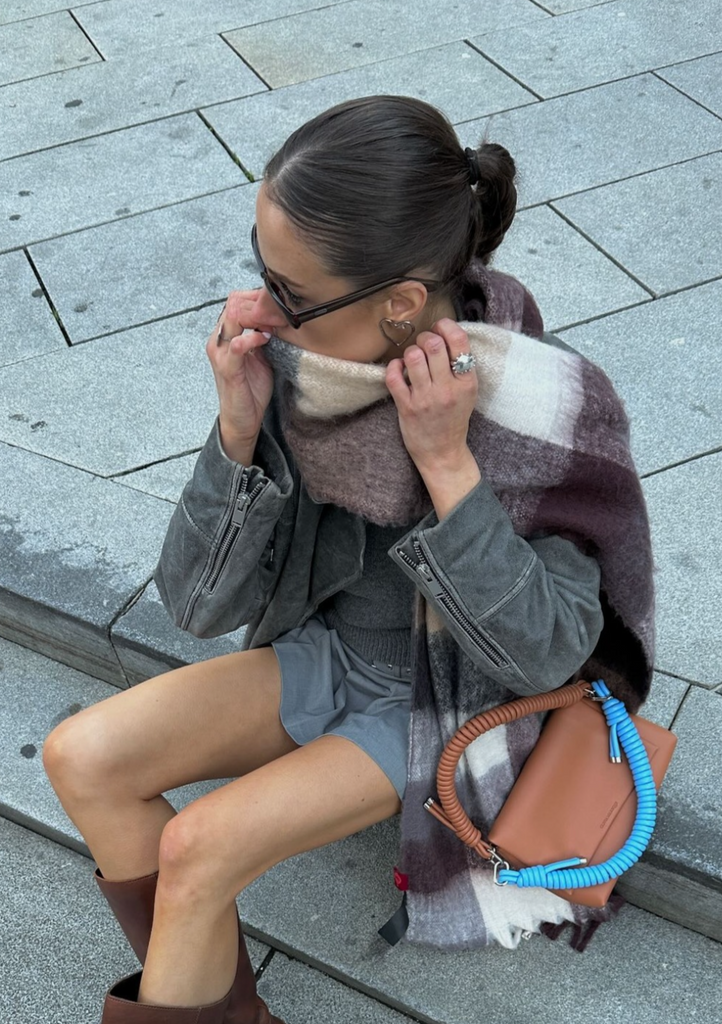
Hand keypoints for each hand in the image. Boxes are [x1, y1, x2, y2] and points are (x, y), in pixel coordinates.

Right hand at [205, 290, 274, 452]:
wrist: (243, 419)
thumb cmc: (251, 387)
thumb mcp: (260, 355)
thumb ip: (263, 335)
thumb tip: (280, 317)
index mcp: (224, 335)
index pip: (237, 301)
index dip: (258, 299)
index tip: (279, 306)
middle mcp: (218, 339)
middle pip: (234, 303)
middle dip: (259, 304)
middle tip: (280, 312)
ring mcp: (220, 352)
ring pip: (233, 317)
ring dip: (258, 317)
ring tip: (275, 324)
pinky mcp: (226, 367)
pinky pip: (237, 344)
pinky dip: (253, 338)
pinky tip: (266, 339)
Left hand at [385, 319, 478, 473]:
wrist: (443, 453)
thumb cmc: (453, 419)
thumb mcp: (468, 393)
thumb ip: (461, 367)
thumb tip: (445, 333)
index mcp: (467, 383)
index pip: (459, 341)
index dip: (445, 327)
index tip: (439, 329)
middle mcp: (448, 389)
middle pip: (433, 345)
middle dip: (425, 337)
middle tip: (423, 344)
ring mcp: (426, 399)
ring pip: (413, 357)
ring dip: (410, 352)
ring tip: (412, 359)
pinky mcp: (407, 407)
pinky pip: (393, 376)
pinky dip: (393, 367)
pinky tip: (399, 369)